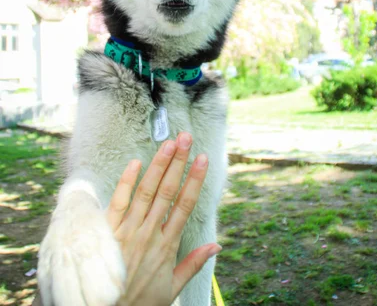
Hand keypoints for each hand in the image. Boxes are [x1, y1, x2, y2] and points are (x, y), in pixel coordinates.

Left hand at [106, 133, 220, 305]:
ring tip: (168, 144)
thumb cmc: (140, 302)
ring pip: (146, 191)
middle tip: (185, 138)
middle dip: (178, 162)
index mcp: (167, 246)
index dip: (195, 179)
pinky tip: (136, 163)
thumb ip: (193, 264)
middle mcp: (149, 233)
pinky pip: (118, 202)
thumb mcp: (172, 288)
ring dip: (158, 166)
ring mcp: (128, 230)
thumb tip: (217, 246)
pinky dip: (126, 182)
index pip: (185, 205)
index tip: (203, 159)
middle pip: (167, 191)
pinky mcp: (108, 231)